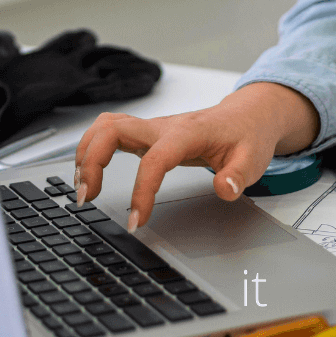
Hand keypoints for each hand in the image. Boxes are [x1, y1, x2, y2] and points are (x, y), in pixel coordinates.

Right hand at [73, 82, 319, 231]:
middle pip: (113, 129)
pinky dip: (92, 150)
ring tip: (82, 188)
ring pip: (105, 126)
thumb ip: (239, 175)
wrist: (247, 115)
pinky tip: (89, 174)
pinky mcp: (146, 133)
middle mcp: (164, 126)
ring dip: (86, 153)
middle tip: (86, 198)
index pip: (155, 159)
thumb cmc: (247, 136)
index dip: (142, 191)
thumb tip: (225, 189)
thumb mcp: (253, 159)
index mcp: (188, 133)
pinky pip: (110, 132)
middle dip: (92, 161)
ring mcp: (153, 127)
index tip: (137, 221)